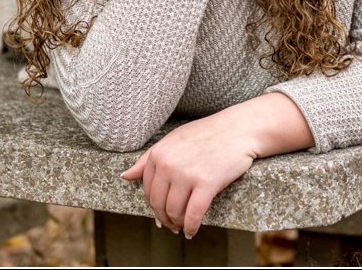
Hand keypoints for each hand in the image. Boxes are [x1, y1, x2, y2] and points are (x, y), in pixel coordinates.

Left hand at [121, 111, 253, 238]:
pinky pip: (193, 215)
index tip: (161, 211)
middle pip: (158, 203)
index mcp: (158, 153)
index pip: (147, 189)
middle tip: (170, 225)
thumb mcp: (172, 141)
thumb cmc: (205, 135)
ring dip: (177, 224)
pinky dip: (191, 228)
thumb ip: (147, 159)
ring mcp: (186, 174)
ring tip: (181, 228)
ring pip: (174, 211)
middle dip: (163, 218)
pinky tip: (192, 231)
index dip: (153, 204)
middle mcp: (168, 164)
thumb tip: (125, 176)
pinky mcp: (206, 184)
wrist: (237, 129)